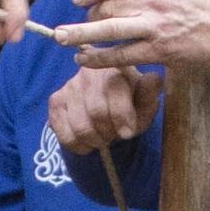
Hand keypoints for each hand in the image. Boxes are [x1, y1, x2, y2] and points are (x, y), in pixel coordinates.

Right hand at [47, 66, 162, 155]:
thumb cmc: (131, 103)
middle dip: (109, 132)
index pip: (114, 91)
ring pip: (80, 127)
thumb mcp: (146, 100)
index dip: (122, 117)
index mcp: (114, 65)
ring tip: (102, 137)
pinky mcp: (55, 101)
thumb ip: (150, 93)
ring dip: (95, 140)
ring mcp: (69, 85)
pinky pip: (64, 134)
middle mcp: (89, 70)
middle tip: (114, 135)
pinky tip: (87, 140)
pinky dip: (78, 145)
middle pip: (96, 112)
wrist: (108, 104)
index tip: (128, 133)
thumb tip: (154, 79)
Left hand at [56, 0, 209, 87]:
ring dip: (81, 35)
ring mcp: (158, 26)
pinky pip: (123, 55)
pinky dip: (100, 57)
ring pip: (110, 28)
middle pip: (109, 4)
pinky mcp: (161, 51)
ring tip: (60, 38)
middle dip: (87, 14)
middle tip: (70, 24)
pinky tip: (84, 59)